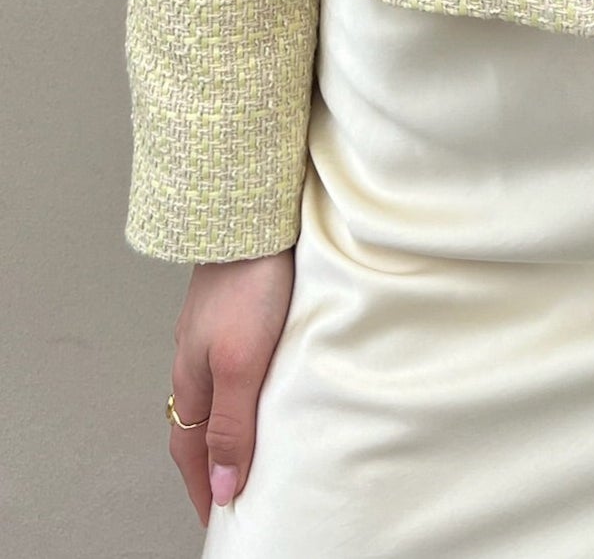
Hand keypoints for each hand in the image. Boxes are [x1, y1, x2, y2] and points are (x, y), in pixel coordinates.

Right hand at [168, 248, 295, 526]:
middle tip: (233, 491)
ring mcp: (213, 328)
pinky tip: (265, 380)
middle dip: (210, 461)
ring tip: (251, 444)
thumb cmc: (249, 282)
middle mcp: (195, 355)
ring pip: (216, 389)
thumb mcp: (241, 363)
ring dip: (228, 421)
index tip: (218, 517)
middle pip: (198, 422)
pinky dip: (243, 385)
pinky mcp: (235, 305)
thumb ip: (231, 424)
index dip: (203, 486)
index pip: (190, 449)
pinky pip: (234, 359)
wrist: (250, 213)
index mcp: (191, 376)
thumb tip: (222, 485)